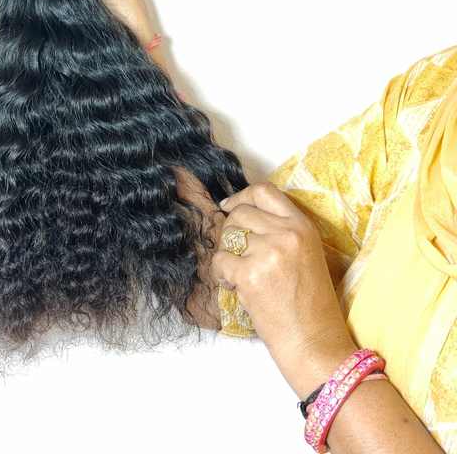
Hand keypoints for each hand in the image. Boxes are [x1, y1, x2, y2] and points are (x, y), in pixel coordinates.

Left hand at [213, 183, 357, 397]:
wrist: (315, 343)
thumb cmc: (311, 305)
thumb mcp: (307, 255)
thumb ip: (281, 232)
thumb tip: (241, 214)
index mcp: (303, 226)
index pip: (264, 191)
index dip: (241, 196)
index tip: (229, 206)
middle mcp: (286, 234)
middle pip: (240, 213)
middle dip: (231, 232)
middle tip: (237, 254)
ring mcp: (268, 253)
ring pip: (227, 237)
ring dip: (227, 255)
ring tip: (241, 274)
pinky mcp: (250, 275)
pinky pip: (219, 261)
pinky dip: (222, 275)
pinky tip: (236, 288)